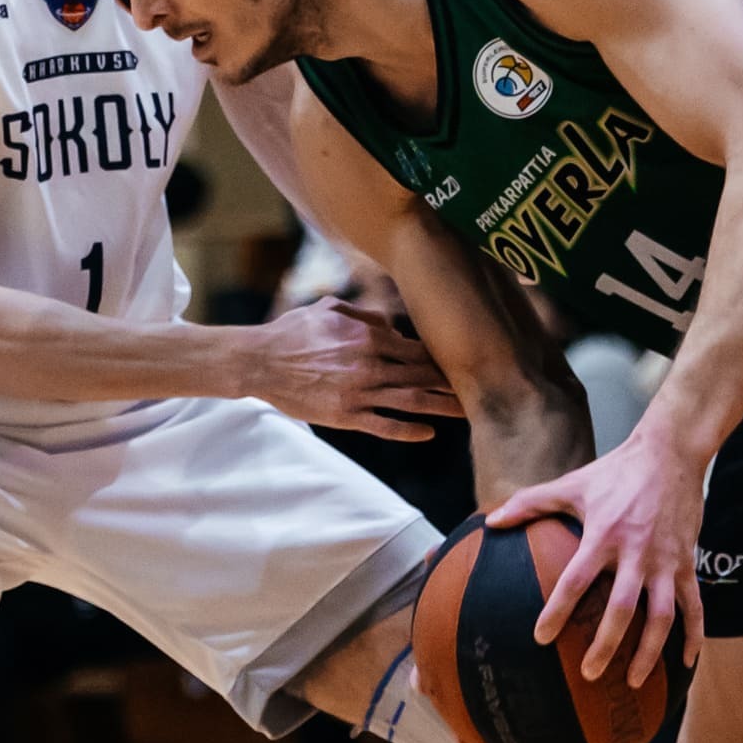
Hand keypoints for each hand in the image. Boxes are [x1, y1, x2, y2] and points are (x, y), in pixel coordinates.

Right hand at [231, 298, 459, 441]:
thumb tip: (393, 325)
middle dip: (452, 384)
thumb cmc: (295, 331)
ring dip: (441, 408)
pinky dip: (408, 431)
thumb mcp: (332, 309)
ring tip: (466, 414)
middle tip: (481, 390)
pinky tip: (428, 434)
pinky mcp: (345, 415)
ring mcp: (359, 393)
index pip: (418, 350)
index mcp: (369, 337)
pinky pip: (383, 425)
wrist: (260, 360)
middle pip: (422, 376)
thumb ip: (366, 315)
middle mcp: (370, 365)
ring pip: (411, 402)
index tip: (464, 363)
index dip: (443, 358)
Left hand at [488, 424, 708, 689]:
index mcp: (603, 536)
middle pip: (621, 609)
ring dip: (650, 652)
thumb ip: (530, 503)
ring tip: (634, 681)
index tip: (540, 639)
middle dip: (606, 645)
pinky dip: (694, 636)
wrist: (671, 454)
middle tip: (590, 674)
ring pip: (662, 616)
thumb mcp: (571, 484)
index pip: (575, 581)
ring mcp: (666, 562)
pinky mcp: (688, 563)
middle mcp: (636, 553)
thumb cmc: (615, 471)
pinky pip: (695, 607)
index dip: (557, 611)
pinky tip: (686, 664)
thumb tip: (491, 521)